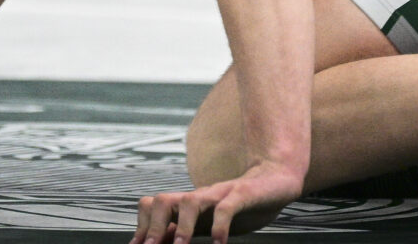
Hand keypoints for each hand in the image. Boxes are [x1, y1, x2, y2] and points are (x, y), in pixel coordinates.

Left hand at [130, 162, 300, 243]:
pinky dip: (220, 227)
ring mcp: (218, 194)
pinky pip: (226, 208)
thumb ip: (183, 232)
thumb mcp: (208, 223)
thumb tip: (156, 243)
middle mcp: (198, 197)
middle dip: (154, 228)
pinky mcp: (241, 195)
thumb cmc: (239, 205)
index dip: (142, 228)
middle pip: (162, 201)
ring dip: (183, 227)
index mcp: (187, 205)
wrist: (275, 179)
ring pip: (190, 202)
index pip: (152, 206)